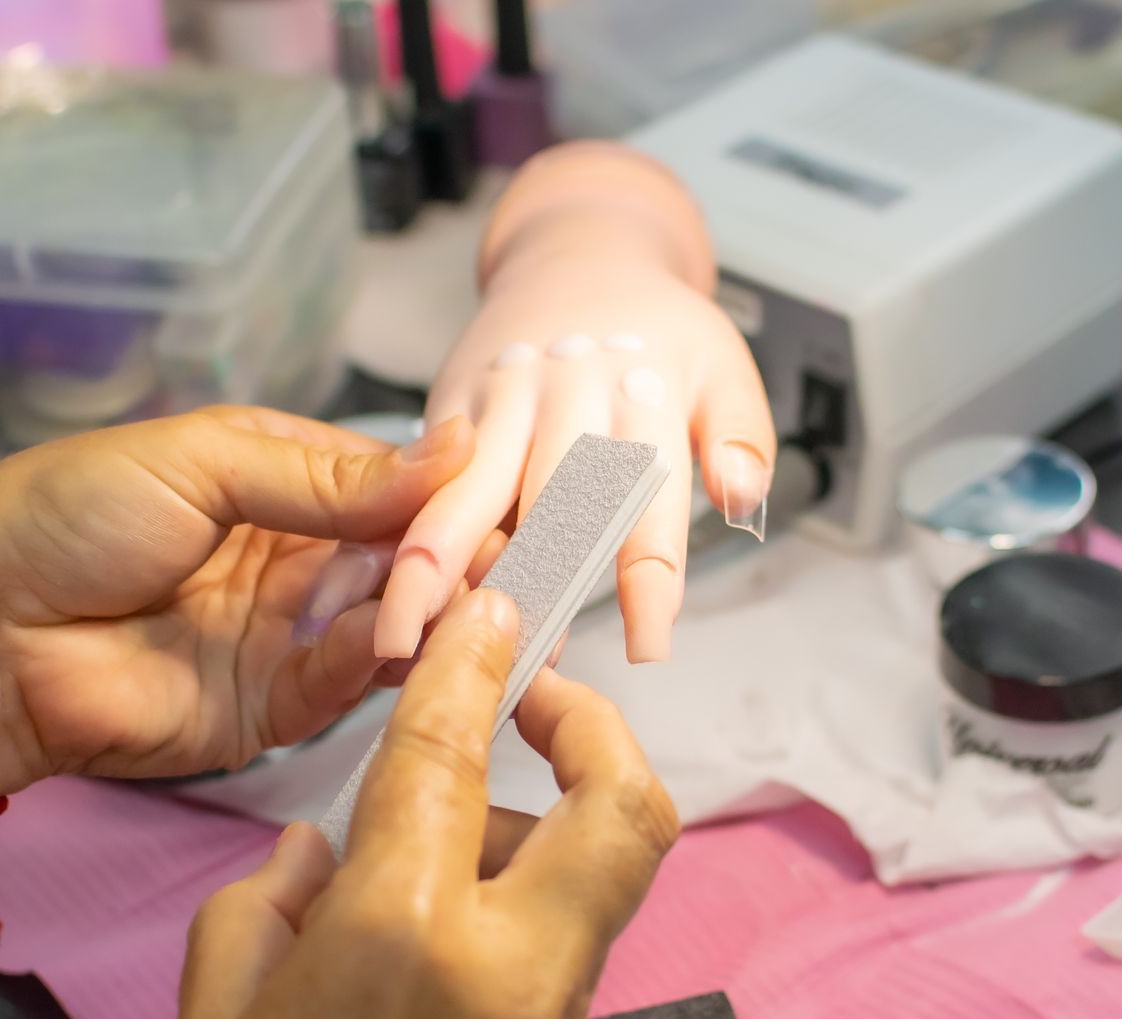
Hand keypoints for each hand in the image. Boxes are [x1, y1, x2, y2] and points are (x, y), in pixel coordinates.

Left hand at [0, 406, 475, 793]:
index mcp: (277, 482)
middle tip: (515, 551)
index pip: (391, 486)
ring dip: (430, 609)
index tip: (510, 488)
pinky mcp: (268, 712)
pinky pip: (342, 687)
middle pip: (403, 559)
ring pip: (387, 625)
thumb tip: (450, 450)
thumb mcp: (199, 463)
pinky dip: (378, 663)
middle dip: (455, 555)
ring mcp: (283, 637)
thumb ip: (325, 475)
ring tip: (475, 593)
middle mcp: (293, 560)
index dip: (446, 491)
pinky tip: (404, 637)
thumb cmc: (64, 519)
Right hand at [130, 590, 679, 1018]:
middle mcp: (510, 980)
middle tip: (537, 704)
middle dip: (597, 727)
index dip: (480, 664)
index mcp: (400, 941)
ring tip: (432, 871)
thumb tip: (320, 855)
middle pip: (624, 811)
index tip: (497, 611)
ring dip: (539, 846)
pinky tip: (424, 981)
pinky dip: (514, 939)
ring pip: (592, 896)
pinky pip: (560, 982)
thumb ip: (266, 907)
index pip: (456, 757)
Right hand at [369, 142, 777, 664]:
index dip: (644, 576)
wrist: (580, 254)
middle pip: (543, 502)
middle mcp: (567, 393)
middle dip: (525, 584)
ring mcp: (501, 397)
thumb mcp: (724, 366)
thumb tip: (742, 500)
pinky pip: (422, 480)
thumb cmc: (657, 333)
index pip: (648, 495)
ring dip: (432, 570)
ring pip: (464, 494)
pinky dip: (402, 540)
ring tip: (404, 639)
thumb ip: (742, 436)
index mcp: (643, 389)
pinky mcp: (451, 402)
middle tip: (501, 662)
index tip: (647, 644)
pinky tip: (379, 598)